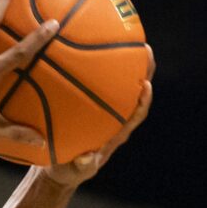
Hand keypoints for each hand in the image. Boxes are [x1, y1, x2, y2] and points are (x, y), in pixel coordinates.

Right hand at [38, 49, 154, 186]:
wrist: (60, 167)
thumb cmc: (68, 168)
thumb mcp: (73, 171)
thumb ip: (81, 165)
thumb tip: (86, 159)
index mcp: (116, 134)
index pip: (136, 115)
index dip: (143, 101)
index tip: (146, 85)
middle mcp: (115, 120)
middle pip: (135, 92)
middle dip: (143, 71)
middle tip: (145, 48)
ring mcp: (105, 112)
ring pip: (119, 83)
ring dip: (125, 62)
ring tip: (125, 37)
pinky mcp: (91, 106)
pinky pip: (97, 84)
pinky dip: (98, 67)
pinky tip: (87, 48)